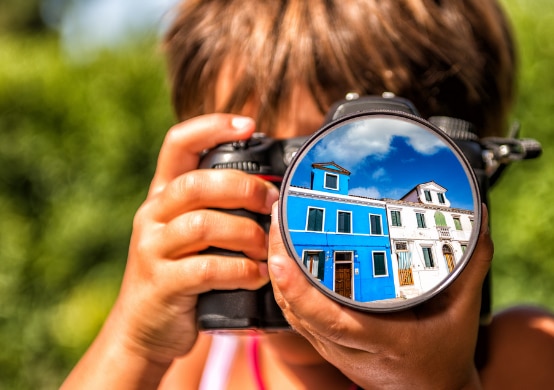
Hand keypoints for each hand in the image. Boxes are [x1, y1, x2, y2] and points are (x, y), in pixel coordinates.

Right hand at [62, 114, 278, 388]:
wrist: (145, 328)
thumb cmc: (182, 274)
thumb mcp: (191, 234)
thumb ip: (218, 209)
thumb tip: (272, 189)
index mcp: (163, 195)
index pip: (178, 143)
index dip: (212, 126)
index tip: (249, 125)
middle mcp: (153, 215)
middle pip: (197, 183)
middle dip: (244, 188)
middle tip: (271, 202)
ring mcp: (153, 249)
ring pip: (204, 224)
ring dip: (246, 233)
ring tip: (266, 247)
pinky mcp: (162, 284)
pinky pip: (206, 268)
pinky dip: (240, 270)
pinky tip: (257, 275)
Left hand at [268, 203, 492, 389]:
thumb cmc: (446, 353)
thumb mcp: (464, 311)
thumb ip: (471, 265)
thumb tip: (480, 219)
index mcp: (384, 341)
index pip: (330, 319)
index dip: (300, 290)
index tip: (282, 255)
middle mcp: (350, 349)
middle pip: (300, 309)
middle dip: (280, 262)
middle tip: (278, 216)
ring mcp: (333, 349)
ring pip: (291, 312)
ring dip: (278, 270)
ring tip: (278, 225)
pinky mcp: (327, 344)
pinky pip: (296, 314)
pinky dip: (285, 284)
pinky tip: (284, 254)